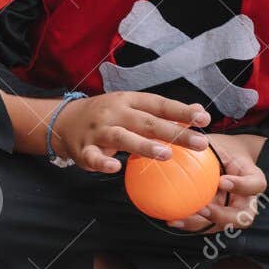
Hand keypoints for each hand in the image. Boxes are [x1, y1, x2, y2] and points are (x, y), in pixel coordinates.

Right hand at [51, 92, 210, 172]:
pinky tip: (114, 168)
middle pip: (146, 122)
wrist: (64, 120)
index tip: (204, 119)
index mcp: (128, 101)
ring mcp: (98, 131)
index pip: (158, 105)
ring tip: (166, 155)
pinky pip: (93, 157)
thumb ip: (163, 112)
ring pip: (122, 138)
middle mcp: (114, 113)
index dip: (181, 111)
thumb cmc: (109, 116)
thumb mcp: (132, 107)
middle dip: (174, 132)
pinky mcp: (84, 149)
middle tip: (199, 143)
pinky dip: (102, 163)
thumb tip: (199, 114)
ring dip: (144, 146)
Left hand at [168, 132, 267, 234]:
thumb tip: (182, 140)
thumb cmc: (221, 149)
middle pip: (243, 217)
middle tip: (203, 209)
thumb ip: (207, 146)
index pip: (255, 185)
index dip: (242, 186)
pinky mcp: (213, 216)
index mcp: (251, 179)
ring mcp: (229, 210)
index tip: (223, 181)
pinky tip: (170, 219)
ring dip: (200, 224)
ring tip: (179, 219)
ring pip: (221, 226)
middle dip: (223, 216)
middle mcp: (244, 200)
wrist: (223, 158)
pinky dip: (188, 224)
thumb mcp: (219, 144)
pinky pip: (203, 224)